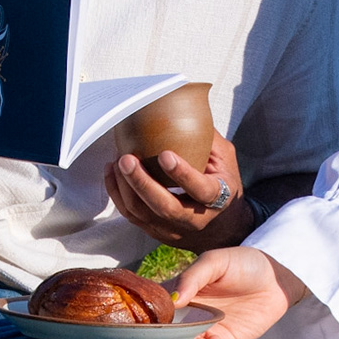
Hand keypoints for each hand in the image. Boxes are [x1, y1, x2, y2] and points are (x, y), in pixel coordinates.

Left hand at [106, 133, 255, 251]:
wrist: (222, 226)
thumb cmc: (222, 182)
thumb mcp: (225, 159)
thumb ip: (207, 138)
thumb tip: (186, 106)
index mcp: (218, 198)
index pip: (201, 189)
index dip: (183, 174)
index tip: (164, 155)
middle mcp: (196, 219)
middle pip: (165, 207)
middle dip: (142, 183)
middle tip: (126, 159)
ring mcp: (174, 229)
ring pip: (143, 214)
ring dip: (126, 188)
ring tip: (117, 162)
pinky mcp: (156, 232)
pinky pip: (132, 217)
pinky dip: (118, 195)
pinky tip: (113, 173)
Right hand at [165, 246, 306, 338]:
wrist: (277, 278)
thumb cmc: (244, 263)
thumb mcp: (215, 262)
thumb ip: (192, 278)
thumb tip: (173, 300)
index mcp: (182, 293)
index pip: (159, 308)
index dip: (153, 318)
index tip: (153, 323)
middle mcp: (190, 314)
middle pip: (169, 334)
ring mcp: (207, 329)